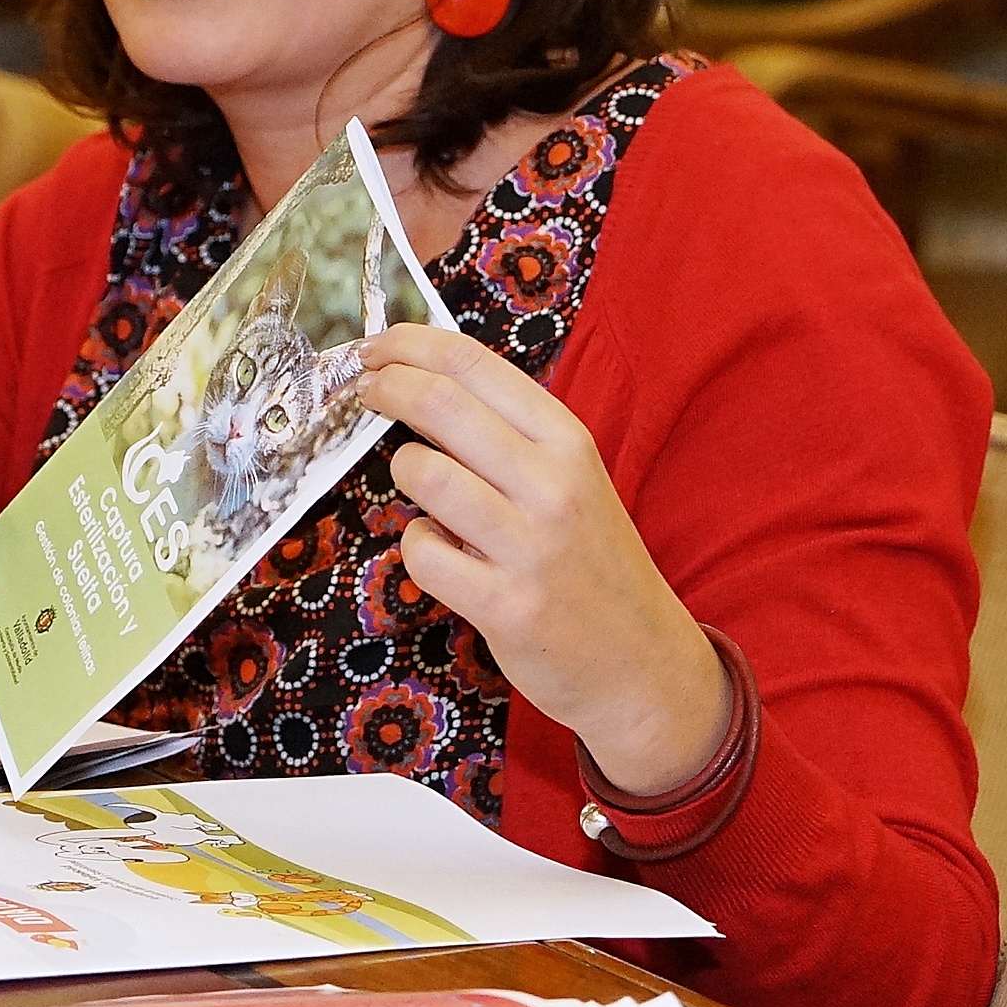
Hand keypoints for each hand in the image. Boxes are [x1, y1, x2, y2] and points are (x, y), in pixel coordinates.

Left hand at [359, 322, 729, 796]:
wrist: (642, 661)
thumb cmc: (590, 559)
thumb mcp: (571, 480)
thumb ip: (508, 435)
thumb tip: (424, 383)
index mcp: (569, 441)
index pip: (475, 365)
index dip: (411, 345)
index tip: (377, 345)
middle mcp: (553, 485)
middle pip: (441, 404)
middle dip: (386, 387)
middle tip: (364, 390)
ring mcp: (530, 546)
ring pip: (425, 475)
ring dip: (405, 471)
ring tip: (418, 482)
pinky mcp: (506, 606)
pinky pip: (423, 553)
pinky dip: (418, 545)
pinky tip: (439, 550)